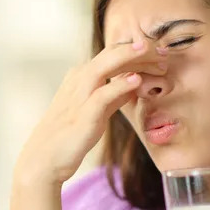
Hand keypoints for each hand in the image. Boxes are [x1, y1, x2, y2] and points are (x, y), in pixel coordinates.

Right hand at [14, 39, 166, 187]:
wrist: (44, 159)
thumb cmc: (70, 135)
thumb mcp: (96, 110)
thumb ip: (114, 96)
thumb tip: (134, 83)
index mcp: (81, 76)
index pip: (112, 54)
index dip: (138, 51)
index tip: (161, 54)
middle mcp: (78, 80)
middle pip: (111, 53)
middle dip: (140, 50)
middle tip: (165, 52)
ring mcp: (78, 95)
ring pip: (105, 66)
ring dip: (131, 58)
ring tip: (154, 54)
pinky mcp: (82, 114)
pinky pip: (102, 94)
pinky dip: (120, 85)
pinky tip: (137, 81)